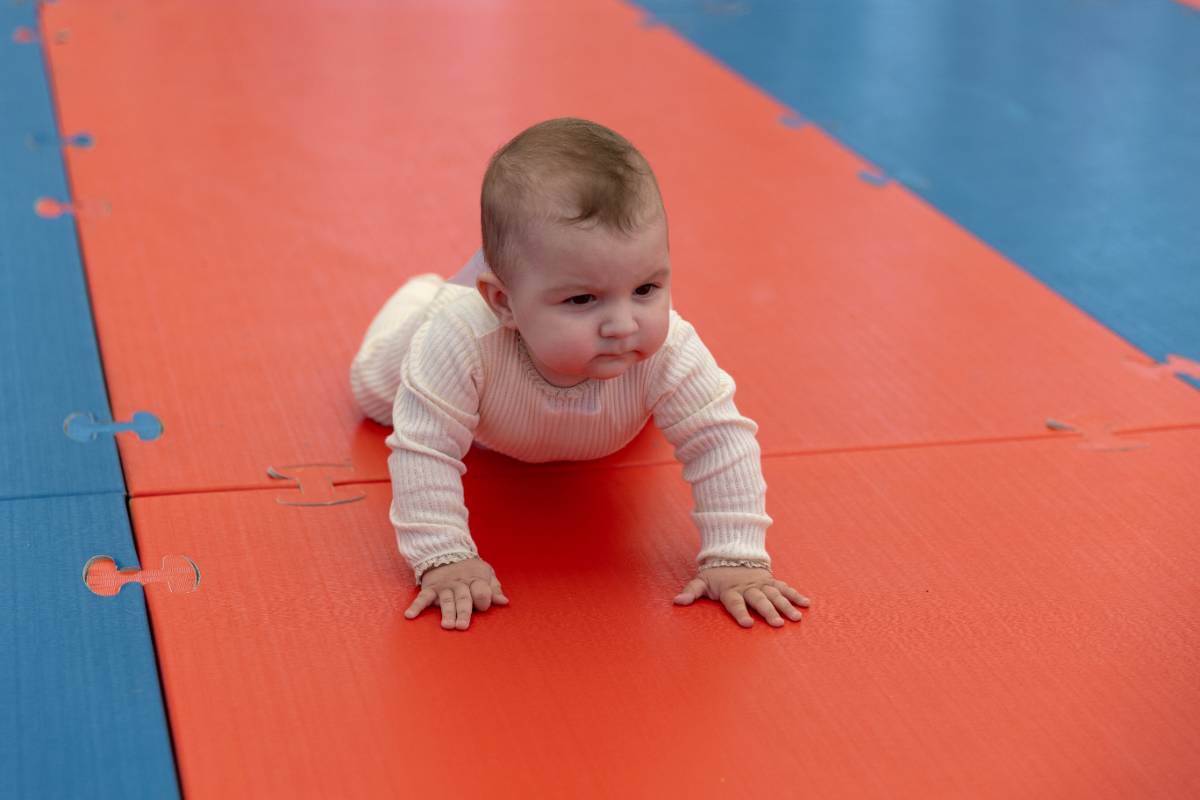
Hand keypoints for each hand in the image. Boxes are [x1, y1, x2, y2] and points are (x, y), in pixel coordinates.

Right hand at [404, 558, 508, 630]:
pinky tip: (409, 616)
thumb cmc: (471, 570)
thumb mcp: (486, 574)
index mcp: (475, 580)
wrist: (448, 553)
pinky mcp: (430, 589)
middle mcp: (459, 584)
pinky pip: (422, 598)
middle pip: (463, 598)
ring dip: (446, 612)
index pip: (481, 591)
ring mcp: (444, 587)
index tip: (483, 606)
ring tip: (447, 625)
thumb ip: (494, 588)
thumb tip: (504, 602)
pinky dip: (416, 606)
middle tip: (462, 626)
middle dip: (463, 612)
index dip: (483, 598)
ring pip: (446, 600)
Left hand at [674, 567, 809, 627]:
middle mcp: (748, 587)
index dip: (740, 613)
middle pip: (759, 600)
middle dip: (769, 611)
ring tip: (796, 618)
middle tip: (778, 624)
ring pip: (775, 594)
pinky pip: (785, 588)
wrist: (733, 553)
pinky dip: (796, 595)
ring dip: (786, 606)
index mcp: (731, 590)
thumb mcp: (701, 581)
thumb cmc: (716, 574)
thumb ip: (691, 591)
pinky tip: (806, 604)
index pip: (735, 602)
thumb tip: (677, 601)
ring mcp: (762, 584)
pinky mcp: (771, 581)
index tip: (748, 624)